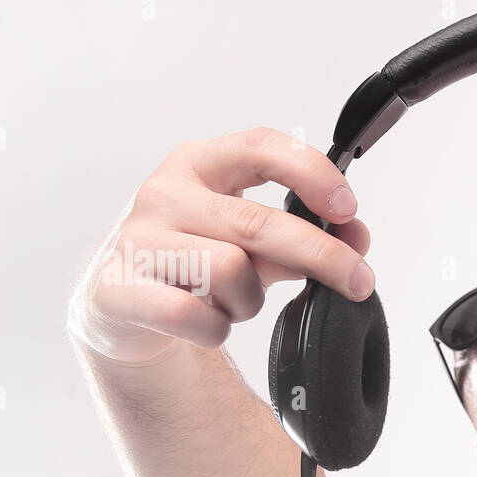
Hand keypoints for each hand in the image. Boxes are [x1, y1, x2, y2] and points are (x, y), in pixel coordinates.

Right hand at [67, 126, 373, 363]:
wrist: (123, 307)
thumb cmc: (195, 261)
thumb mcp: (250, 241)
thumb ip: (302, 235)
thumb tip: (356, 239)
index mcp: (198, 165)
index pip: (260, 148)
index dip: (310, 173)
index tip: (346, 208)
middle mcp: (164, 194)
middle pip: (260, 223)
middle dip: (322, 256)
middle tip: (359, 281)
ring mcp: (136, 240)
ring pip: (231, 271)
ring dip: (251, 299)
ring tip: (235, 302)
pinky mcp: (117, 289)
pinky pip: (196, 316)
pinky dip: (217, 328)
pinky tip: (209, 323)